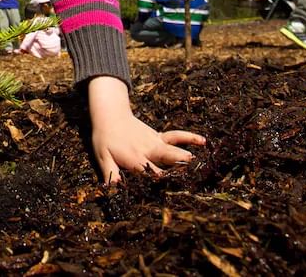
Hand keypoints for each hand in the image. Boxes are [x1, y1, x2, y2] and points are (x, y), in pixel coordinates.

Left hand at [88, 76, 204, 181]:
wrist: (110, 115)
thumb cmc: (105, 139)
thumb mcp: (102, 157)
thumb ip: (109, 172)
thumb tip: (113, 188)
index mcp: (135, 159)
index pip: (149, 173)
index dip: (159, 182)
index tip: (170, 190)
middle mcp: (148, 151)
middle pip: (164, 159)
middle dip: (176, 166)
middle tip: (189, 173)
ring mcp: (155, 142)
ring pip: (173, 147)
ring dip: (184, 152)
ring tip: (197, 159)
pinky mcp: (159, 136)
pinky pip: (176, 136)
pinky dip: (189, 137)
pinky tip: (203, 140)